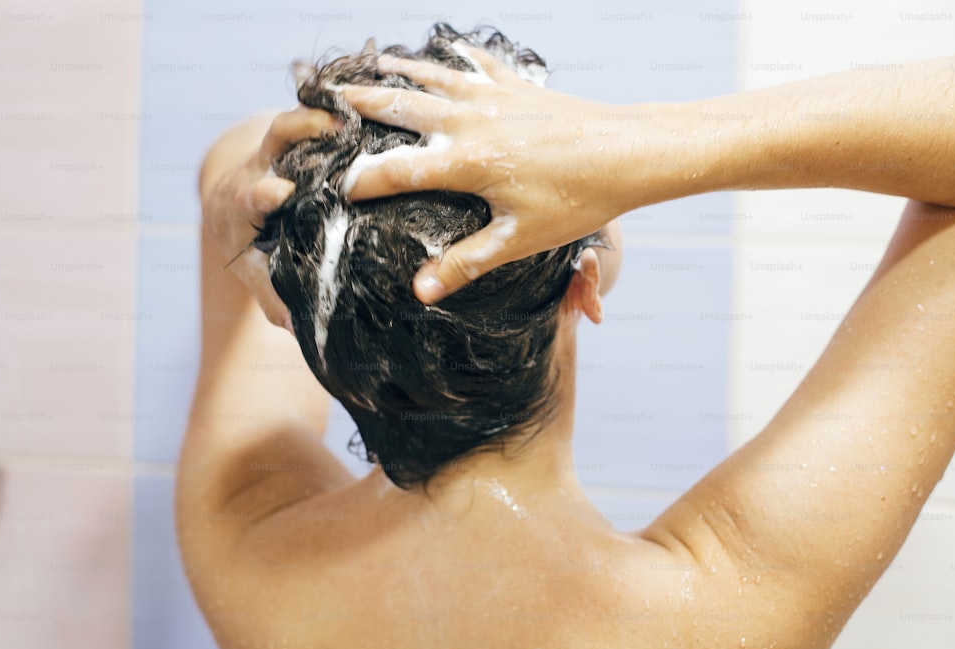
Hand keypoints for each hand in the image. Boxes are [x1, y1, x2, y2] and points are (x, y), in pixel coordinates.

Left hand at [200, 107, 337, 330]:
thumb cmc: (247, 245)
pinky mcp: (293, 136)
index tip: (281, 191)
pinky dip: (331, 110)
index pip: (251, 195)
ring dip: (320, 115)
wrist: (231, 202)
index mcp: (245, 203)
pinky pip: (311, 117)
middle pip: (273, 140)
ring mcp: (277, 148)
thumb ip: (275, 297)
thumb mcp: (256, 272)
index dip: (265, 191)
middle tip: (330, 129)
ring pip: (292, 120)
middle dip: (296, 131)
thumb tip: (299, 330)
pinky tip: (363, 110)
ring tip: (354, 116)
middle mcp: (259, 168)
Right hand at [337, 43, 635, 302]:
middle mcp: (470, 121)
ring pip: (431, 77)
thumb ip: (465, 262)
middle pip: (400, 107)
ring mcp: (493, 98)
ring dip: (396, 72)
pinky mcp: (517, 87)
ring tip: (367, 67)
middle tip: (325, 100)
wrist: (629, 152)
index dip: (360, 179)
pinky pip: (475, 64)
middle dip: (358, 105)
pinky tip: (445, 48)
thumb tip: (420, 292)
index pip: (395, 170)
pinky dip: (453, 57)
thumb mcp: (519, 239)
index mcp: (465, 162)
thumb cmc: (578, 199)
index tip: (334, 187)